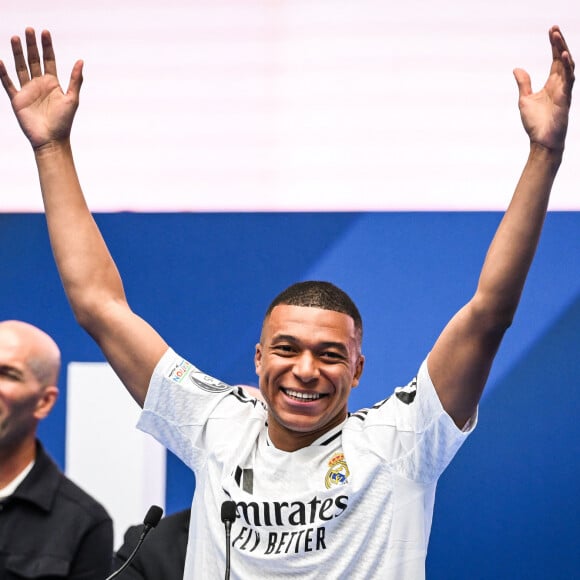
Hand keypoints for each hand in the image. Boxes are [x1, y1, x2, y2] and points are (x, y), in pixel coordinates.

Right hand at [0, 28, 82, 149]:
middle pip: (34, 60)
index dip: (47, 46)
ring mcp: (27, 91)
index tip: (45, 32)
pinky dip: (3, 72)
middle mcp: (39, 84)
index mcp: (53, 83)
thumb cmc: (64, 122)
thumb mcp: (72, 99)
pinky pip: (8, 83)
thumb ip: (75, 80)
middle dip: (31, 45)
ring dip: (17, 53)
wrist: (51, 140)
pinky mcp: (17, 99)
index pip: (49, 60)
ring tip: (15, 38)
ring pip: (20, 67)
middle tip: (29, 29)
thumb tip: (81, 61)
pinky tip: (0, 61)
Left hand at [513, 25, 574, 151]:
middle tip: (554, 28)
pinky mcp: (565, 97)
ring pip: (567, 65)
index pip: (555, 59)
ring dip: (562, 50)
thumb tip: (517, 69)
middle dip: (559, 42)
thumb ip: (524, 83)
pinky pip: (569, 79)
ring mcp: (564, 90)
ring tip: (556, 36)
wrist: (541, 140)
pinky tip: (563, 55)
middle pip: (562, 58)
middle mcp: (560, 84)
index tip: (551, 31)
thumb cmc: (535, 122)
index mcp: (552, 83)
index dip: (554, 44)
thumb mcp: (524, 99)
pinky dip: (567, 66)